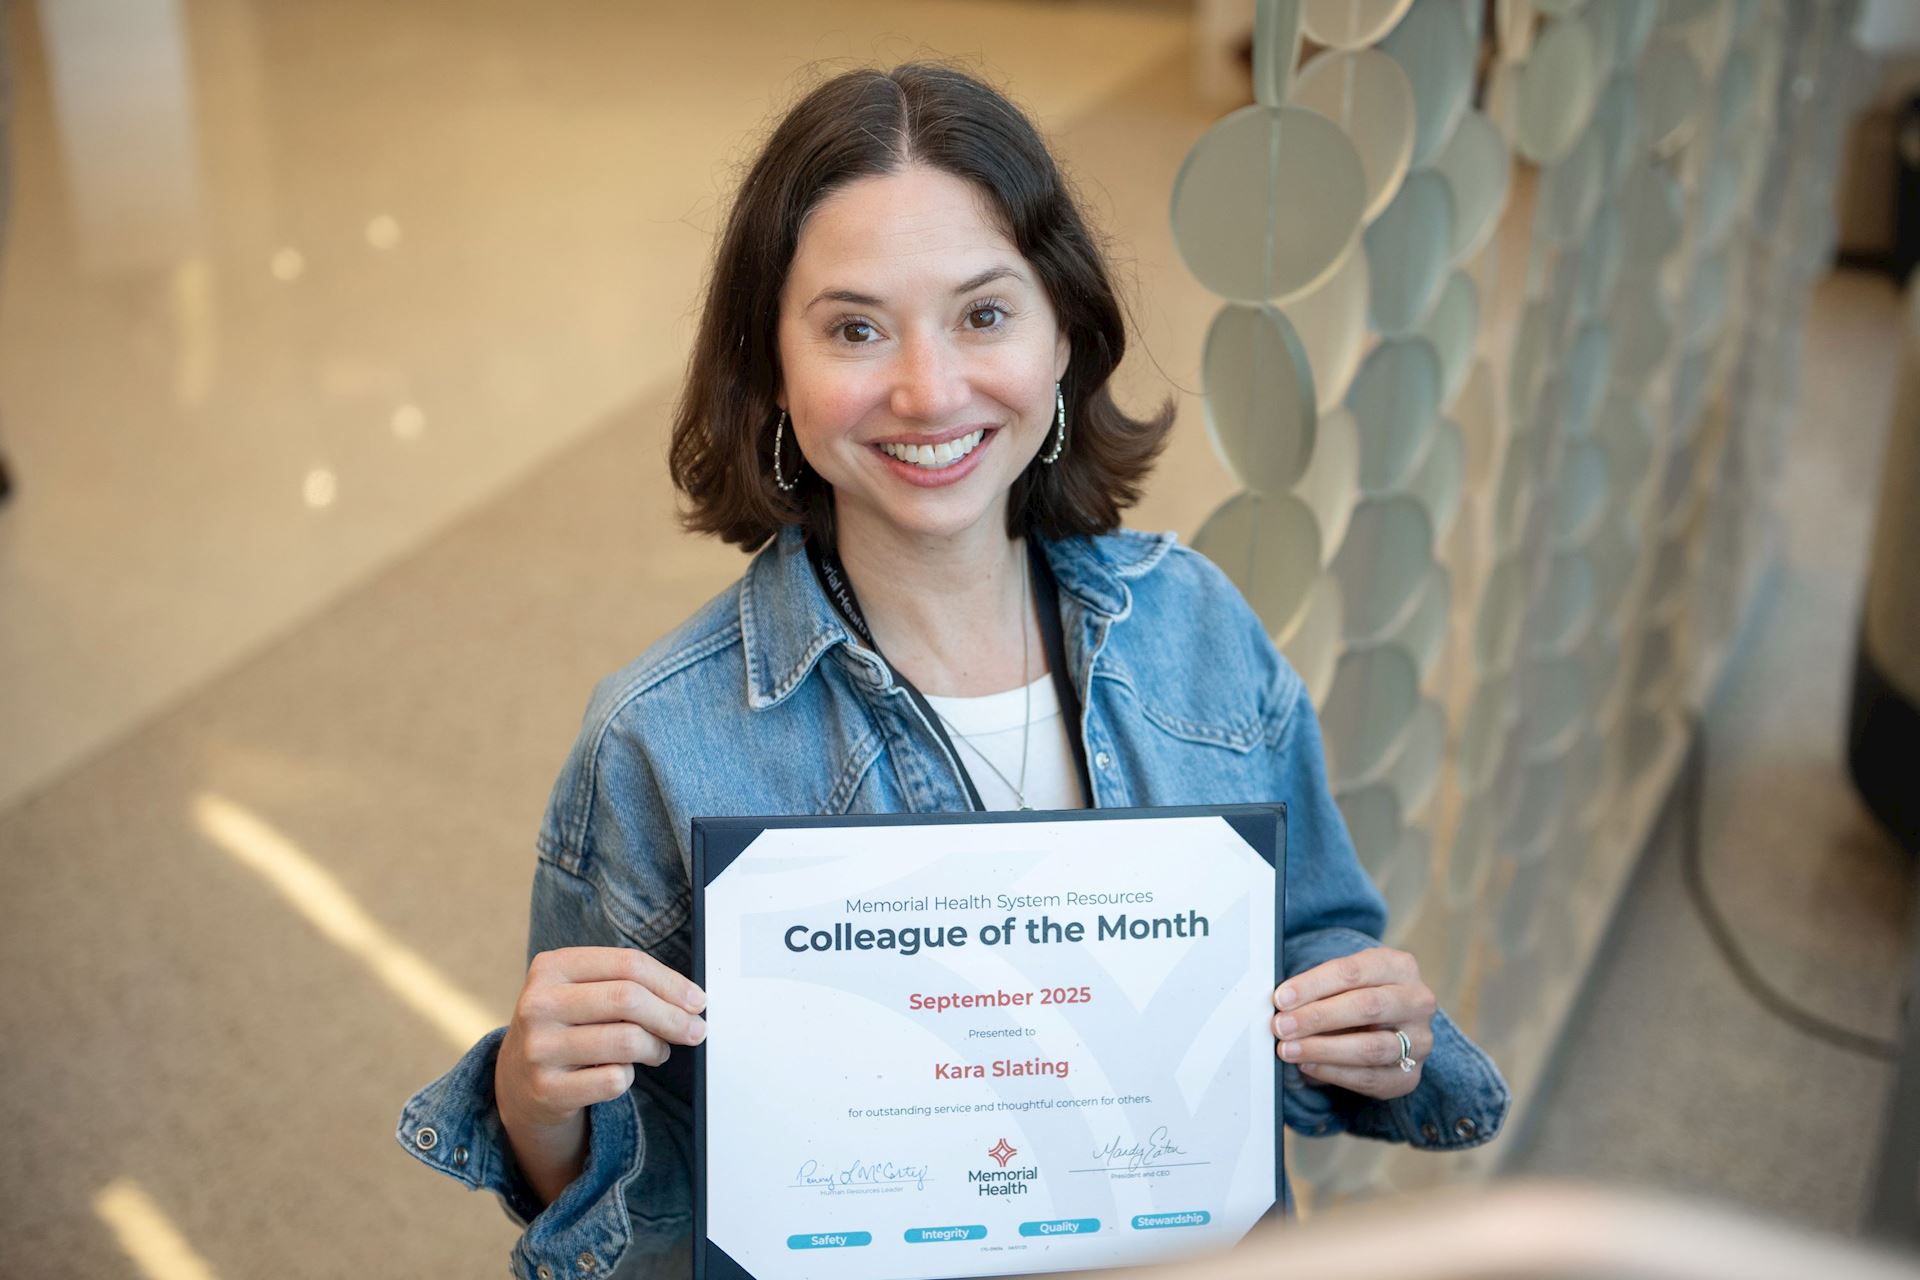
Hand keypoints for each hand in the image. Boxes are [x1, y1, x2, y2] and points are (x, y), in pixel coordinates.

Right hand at [496, 946, 707, 1133]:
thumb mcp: (583, 992)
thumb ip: (628, 984)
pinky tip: (620, 1074)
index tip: (698, 1000)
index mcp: (551, 967)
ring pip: (627, 1041)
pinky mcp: (546, 1089)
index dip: (672, 983)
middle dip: (673, 1016)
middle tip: (695, 1030)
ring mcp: (539, 1048)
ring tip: (657, 1051)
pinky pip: (614, 1081)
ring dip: (656, 1048)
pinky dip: (629, 1078)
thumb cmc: (566, 1026)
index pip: (628, 964)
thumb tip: (690, 1001)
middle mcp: (539, 1004)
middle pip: (629, 1000)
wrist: (517, 1081)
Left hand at [1272, 947, 1434, 1100]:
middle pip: (1366, 1007)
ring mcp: (1419, 1040)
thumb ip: (1319, 989)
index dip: (1313, 985)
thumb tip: (1282, 1006)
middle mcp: (1417, 1002)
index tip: (1282, 998)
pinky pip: (1369, 1078)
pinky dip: (1333, 1073)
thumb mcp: (1345, 981)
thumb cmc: (1360, 996)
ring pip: (1370, 1047)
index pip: (1352, 972)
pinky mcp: (1410, 1075)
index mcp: (1399, 966)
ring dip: (1323, 1050)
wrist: (1392, 1026)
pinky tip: (1307, 1065)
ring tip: (1289, 1050)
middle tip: (1282, 1026)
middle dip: (1318, 1017)